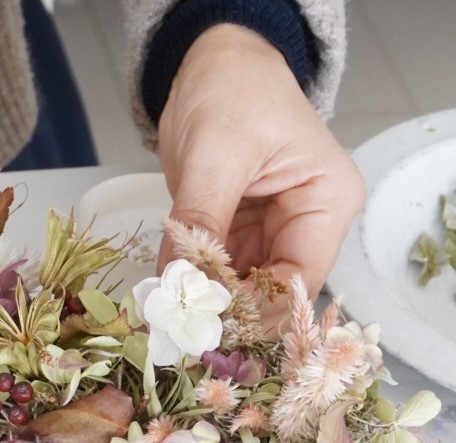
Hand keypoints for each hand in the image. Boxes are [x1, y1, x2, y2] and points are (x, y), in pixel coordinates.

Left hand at [156, 24, 364, 325]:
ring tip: (167, 318)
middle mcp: (305, 223)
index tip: (208, 325)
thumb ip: (200, 219)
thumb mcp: (217, 154)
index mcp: (327, 202)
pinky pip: (214, 268)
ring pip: (238, 283)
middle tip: (179, 329)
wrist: (213, 63)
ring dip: (204, 299)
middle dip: (226, 308)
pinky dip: (191, 280)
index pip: (298, 277)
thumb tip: (177, 280)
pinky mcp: (234, 229)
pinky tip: (166, 296)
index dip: (256, 308)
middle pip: (269, 288)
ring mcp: (268, 229)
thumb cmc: (234, 90)